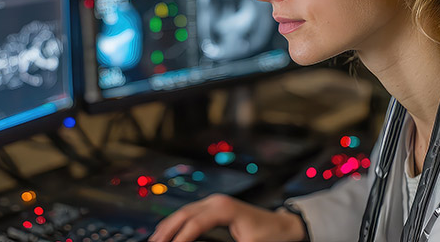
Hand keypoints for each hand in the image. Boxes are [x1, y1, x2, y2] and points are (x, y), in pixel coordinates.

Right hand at [148, 194, 306, 241]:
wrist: (284, 226)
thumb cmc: (269, 237)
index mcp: (224, 208)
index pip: (194, 223)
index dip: (180, 238)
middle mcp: (216, 201)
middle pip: (183, 214)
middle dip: (167, 231)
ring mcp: (214, 202)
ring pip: (183, 212)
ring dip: (168, 226)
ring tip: (155, 240)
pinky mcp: (214, 207)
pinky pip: (189, 213)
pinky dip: (176, 223)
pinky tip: (168, 232)